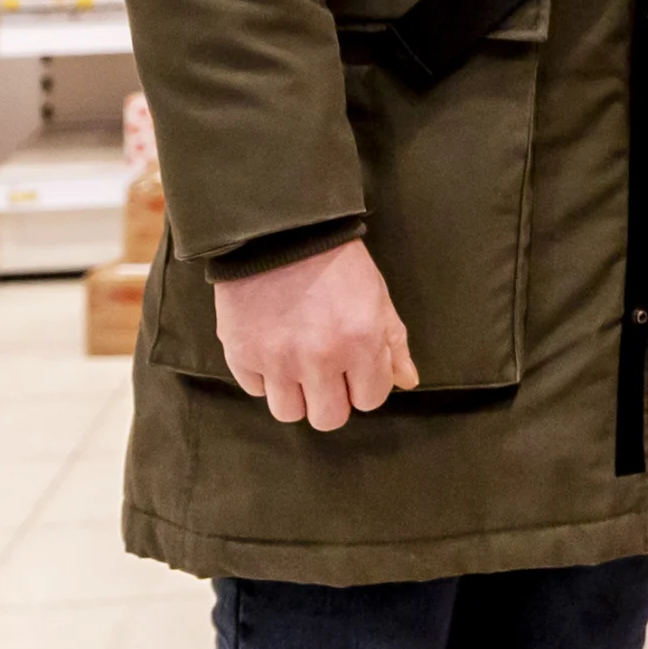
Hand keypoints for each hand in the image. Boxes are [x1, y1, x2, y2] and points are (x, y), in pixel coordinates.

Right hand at [213, 238, 417, 432]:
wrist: (279, 230)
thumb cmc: (337, 262)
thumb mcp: (377, 296)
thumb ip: (393, 343)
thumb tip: (406, 382)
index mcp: (360, 343)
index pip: (369, 400)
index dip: (364, 386)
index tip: (355, 369)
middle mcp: (319, 358)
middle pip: (328, 418)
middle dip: (331, 399)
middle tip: (326, 373)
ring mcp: (276, 359)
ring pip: (288, 412)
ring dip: (295, 394)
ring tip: (296, 364)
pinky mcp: (241, 353)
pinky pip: (254, 390)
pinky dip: (264, 376)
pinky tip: (272, 349)